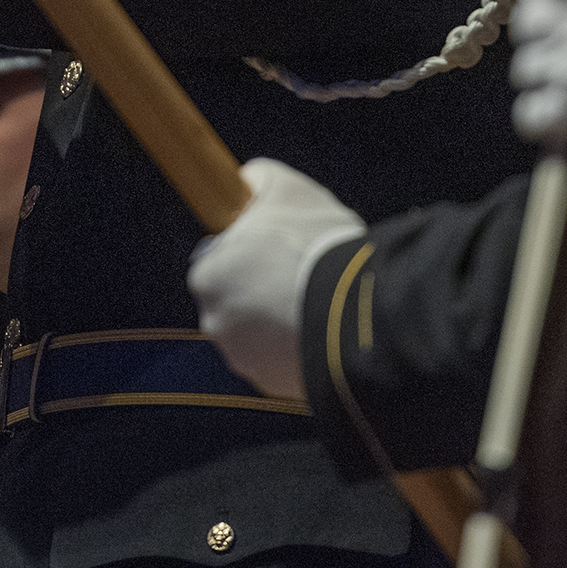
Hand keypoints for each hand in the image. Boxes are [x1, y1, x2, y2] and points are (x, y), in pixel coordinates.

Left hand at [188, 158, 365, 400]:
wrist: (358, 311)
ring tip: (321, 300)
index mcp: (208, 276)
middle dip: (264, 289)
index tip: (269, 248)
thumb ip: (258, 180)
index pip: (216, 264)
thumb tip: (249, 181)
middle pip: (238, 301)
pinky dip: (302, 347)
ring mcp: (248, 361)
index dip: (246, 253)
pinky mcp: (279, 387)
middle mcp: (216, 325)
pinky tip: (326, 327)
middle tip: (301, 272)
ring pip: (263, 335)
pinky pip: (286, 361)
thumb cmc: (317, 247)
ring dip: (284, 320)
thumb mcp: (288, 189)